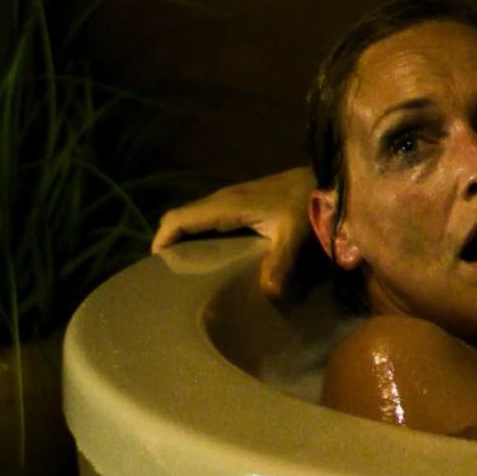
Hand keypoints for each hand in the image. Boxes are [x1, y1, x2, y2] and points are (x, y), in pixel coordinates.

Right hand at [151, 167, 318, 298]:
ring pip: (194, 217)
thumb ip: (280, 263)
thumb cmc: (305, 204)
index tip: (154, 263)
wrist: (322, 181)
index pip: (179, 218)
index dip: (161, 238)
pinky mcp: (240, 202)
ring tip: (182, 269)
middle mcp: (221, 199)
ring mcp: (230, 199)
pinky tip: (209, 256)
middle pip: (181, 218)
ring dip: (183, 238)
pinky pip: (208, 218)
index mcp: (225, 205)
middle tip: (167, 273)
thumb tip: (269, 294)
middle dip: (168, 241)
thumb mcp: (293, 234)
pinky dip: (198, 234)